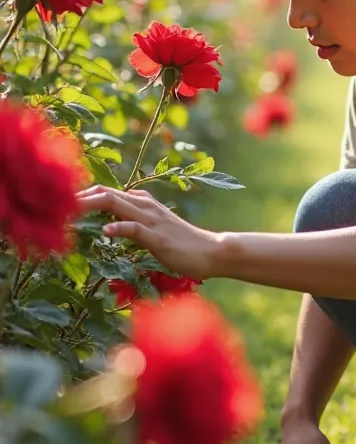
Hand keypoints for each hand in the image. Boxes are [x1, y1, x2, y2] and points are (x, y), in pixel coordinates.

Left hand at [77, 185, 223, 279]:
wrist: (212, 251)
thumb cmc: (184, 244)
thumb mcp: (156, 228)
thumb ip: (136, 221)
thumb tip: (114, 222)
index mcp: (144, 203)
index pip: (108, 192)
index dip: (85, 195)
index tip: (64, 203)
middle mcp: (146, 206)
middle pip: (107, 193)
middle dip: (80, 197)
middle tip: (56, 204)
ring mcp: (152, 220)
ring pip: (117, 204)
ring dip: (91, 206)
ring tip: (70, 210)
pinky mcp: (158, 237)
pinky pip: (135, 228)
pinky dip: (119, 228)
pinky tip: (106, 232)